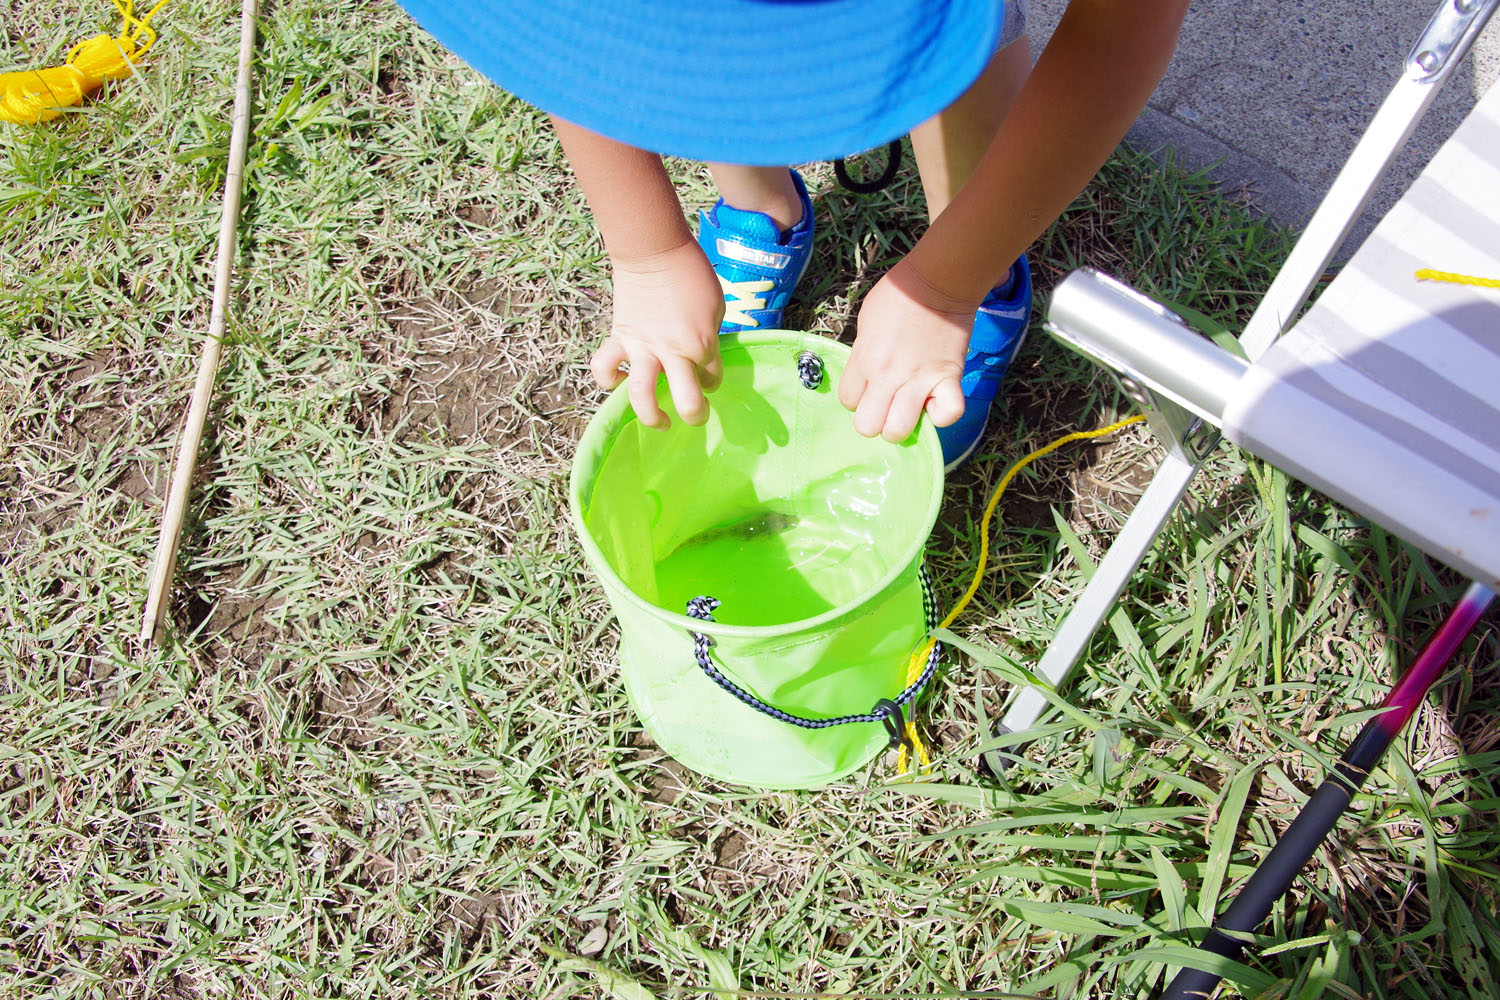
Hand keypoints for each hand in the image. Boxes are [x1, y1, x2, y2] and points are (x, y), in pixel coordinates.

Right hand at [590, 242, 725, 428]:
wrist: (655, 251)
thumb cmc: (692, 275)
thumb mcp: (715, 307)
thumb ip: (709, 337)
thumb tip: (702, 356)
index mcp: (702, 343)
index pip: (712, 378)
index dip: (712, 381)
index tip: (707, 376)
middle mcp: (673, 352)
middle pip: (687, 401)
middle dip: (695, 414)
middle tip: (695, 416)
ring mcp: (643, 348)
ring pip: (641, 394)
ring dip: (650, 416)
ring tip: (659, 421)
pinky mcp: (620, 338)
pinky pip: (605, 367)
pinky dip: (608, 380)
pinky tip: (618, 381)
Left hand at [838, 261, 974, 441]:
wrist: (937, 282)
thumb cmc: (898, 295)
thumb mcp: (866, 322)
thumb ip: (863, 353)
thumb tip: (868, 374)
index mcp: (864, 358)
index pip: (847, 401)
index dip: (858, 398)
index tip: (870, 388)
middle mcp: (887, 375)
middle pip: (868, 426)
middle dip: (875, 421)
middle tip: (887, 405)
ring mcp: (919, 379)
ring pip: (899, 429)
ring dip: (903, 425)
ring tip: (909, 410)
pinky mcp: (948, 378)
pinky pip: (947, 414)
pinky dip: (942, 415)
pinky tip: (936, 403)